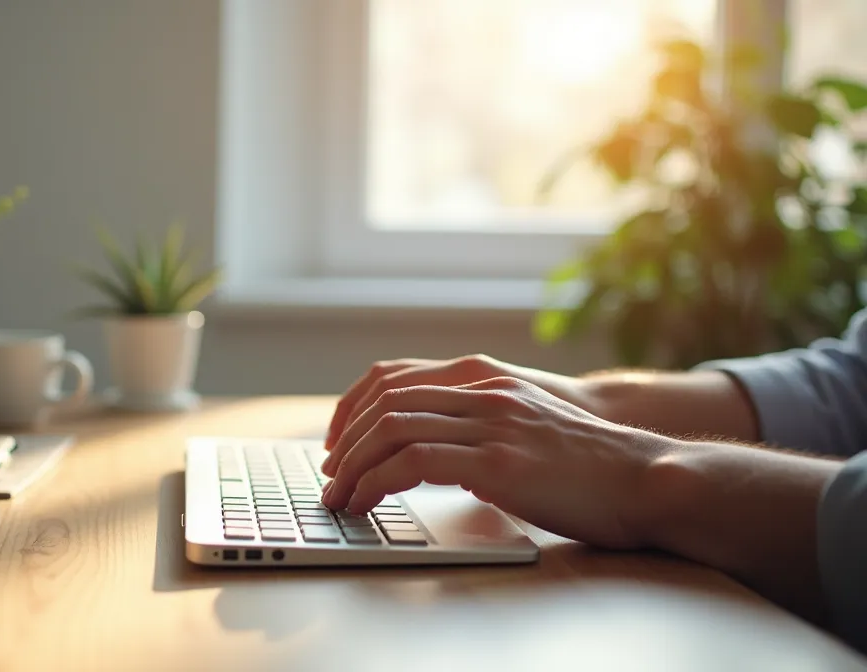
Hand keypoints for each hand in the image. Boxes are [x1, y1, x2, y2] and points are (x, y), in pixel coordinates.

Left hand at [319, 376, 679, 549]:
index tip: (337, 444)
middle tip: (330, 476)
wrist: (647, 477)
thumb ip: (480, 426)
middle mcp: (484, 392)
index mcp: (486, 379)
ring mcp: (491, 422)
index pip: (394, 379)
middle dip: (344, 442)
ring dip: (352, 466)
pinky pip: (413, 462)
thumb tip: (431, 453)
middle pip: (384, 402)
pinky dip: (377, 482)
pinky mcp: (498, 461)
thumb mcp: (525, 427)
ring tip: (338, 497)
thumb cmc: (588, 464)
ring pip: (390, 429)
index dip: (353, 411)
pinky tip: (368, 502)